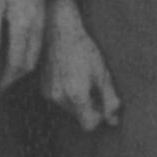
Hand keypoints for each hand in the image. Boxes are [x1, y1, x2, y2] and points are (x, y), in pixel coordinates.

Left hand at [0, 0, 49, 85]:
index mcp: (22, 24)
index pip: (16, 61)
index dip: (8, 79)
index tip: (0, 91)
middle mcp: (35, 27)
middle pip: (28, 63)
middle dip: (16, 79)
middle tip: (4, 92)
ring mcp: (41, 23)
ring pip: (35, 55)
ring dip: (23, 70)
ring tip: (10, 81)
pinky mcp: (42, 19)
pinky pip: (38, 46)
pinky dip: (30, 58)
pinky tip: (20, 60)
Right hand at [43, 0, 119, 130]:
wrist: (58, 31)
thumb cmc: (84, 50)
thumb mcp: (103, 74)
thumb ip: (110, 100)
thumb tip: (113, 120)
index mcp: (77, 96)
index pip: (89, 125)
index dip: (99, 117)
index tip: (104, 104)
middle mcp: (60, 98)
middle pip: (79, 117)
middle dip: (89, 107)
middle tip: (94, 86)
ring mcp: (49, 94)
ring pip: (69, 109)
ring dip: (78, 100)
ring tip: (81, 77)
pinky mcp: (43, 88)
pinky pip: (60, 99)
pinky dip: (67, 93)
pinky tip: (70, 75)